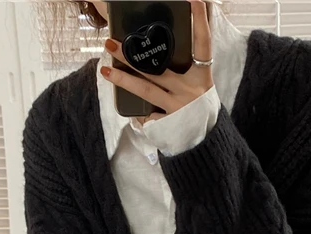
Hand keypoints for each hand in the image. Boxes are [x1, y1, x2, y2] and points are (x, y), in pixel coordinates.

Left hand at [101, 0, 212, 122]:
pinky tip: (132, 113)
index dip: (200, 21)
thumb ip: (188, 68)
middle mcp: (189, 90)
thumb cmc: (201, 109)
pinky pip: (148, 116)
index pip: (203, 43)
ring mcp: (178, 107)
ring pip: (145, 90)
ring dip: (123, 79)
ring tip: (104, 70)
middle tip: (111, 43)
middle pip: (157, 69)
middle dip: (131, 56)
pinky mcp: (169, 123)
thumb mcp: (200, 85)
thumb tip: (164, 49)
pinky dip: (140, 115)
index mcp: (202, 76)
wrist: (206, 141)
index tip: (194, 0)